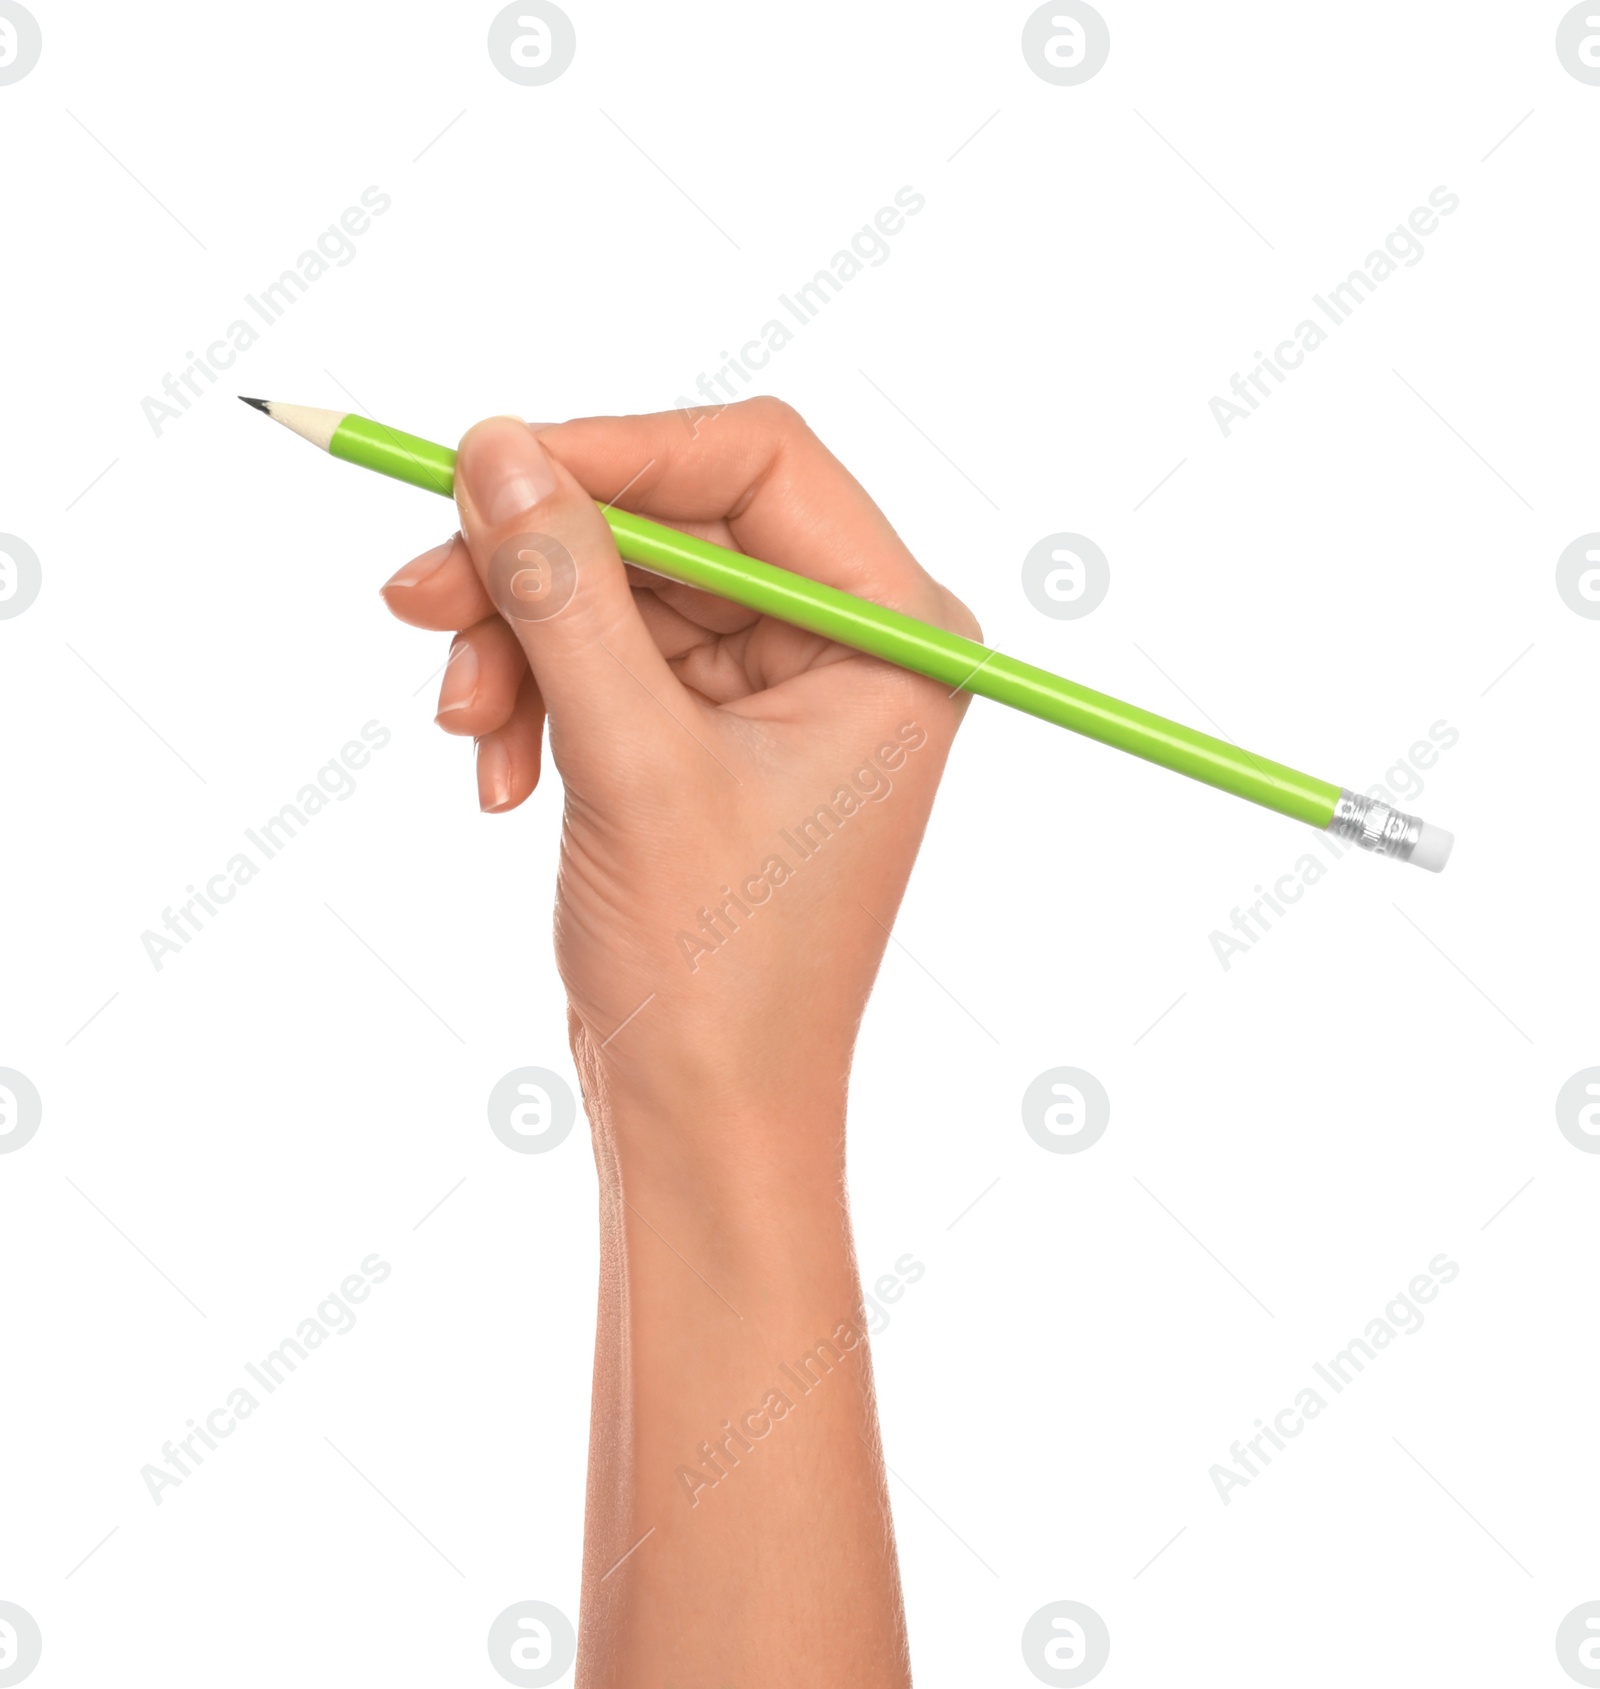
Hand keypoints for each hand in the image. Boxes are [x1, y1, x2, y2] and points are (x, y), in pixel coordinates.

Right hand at [380, 399, 978, 1164]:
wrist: (705, 1117)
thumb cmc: (717, 972)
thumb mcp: (635, 763)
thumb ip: (567, 595)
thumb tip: (493, 446)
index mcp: (896, 634)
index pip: (757, 460)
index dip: (615, 448)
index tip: (484, 469)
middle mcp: (849, 644)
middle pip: (672, 519)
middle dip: (540, 566)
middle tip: (416, 599)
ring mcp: (777, 689)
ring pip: (620, 589)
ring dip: (521, 642)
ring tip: (465, 730)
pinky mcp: (708, 734)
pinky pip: (604, 658)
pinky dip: (537, 697)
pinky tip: (501, 779)